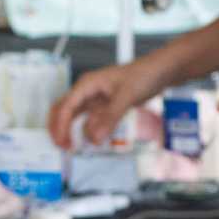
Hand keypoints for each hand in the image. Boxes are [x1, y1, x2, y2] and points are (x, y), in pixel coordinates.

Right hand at [47, 59, 167, 148]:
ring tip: (73, 146)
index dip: (61, 126)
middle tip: (61, 146)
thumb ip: (110, 117)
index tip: (62, 142)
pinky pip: (91, 120)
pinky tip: (93, 140)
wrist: (159, 71)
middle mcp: (88, 91)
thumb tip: (95, 138)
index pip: (66, 106)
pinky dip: (88, 131)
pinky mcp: (105, 106)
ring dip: (72, 131)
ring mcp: (96, 99)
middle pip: (63, 110)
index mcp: (87, 84)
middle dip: (58, 128)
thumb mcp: (126, 96)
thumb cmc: (143, 74)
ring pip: (75, 116)